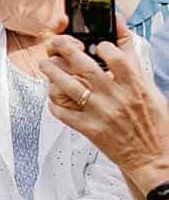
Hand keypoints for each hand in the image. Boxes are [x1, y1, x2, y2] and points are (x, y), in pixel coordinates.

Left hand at [43, 30, 168, 187]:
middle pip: (85, 67)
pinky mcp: (90, 130)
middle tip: (56, 44)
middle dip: (66, 50)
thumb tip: (121, 45)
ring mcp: (101, 113)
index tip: (94, 44)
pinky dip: (54, 104)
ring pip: (68, 87)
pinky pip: (64, 113)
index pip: (115, 56)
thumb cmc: (154, 124)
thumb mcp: (151, 92)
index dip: (102, 45)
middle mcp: (116, 97)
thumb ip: (134, 69)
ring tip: (45, 65)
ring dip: (52, 73)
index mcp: (135, 86)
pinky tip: (52, 99)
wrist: (153, 156)